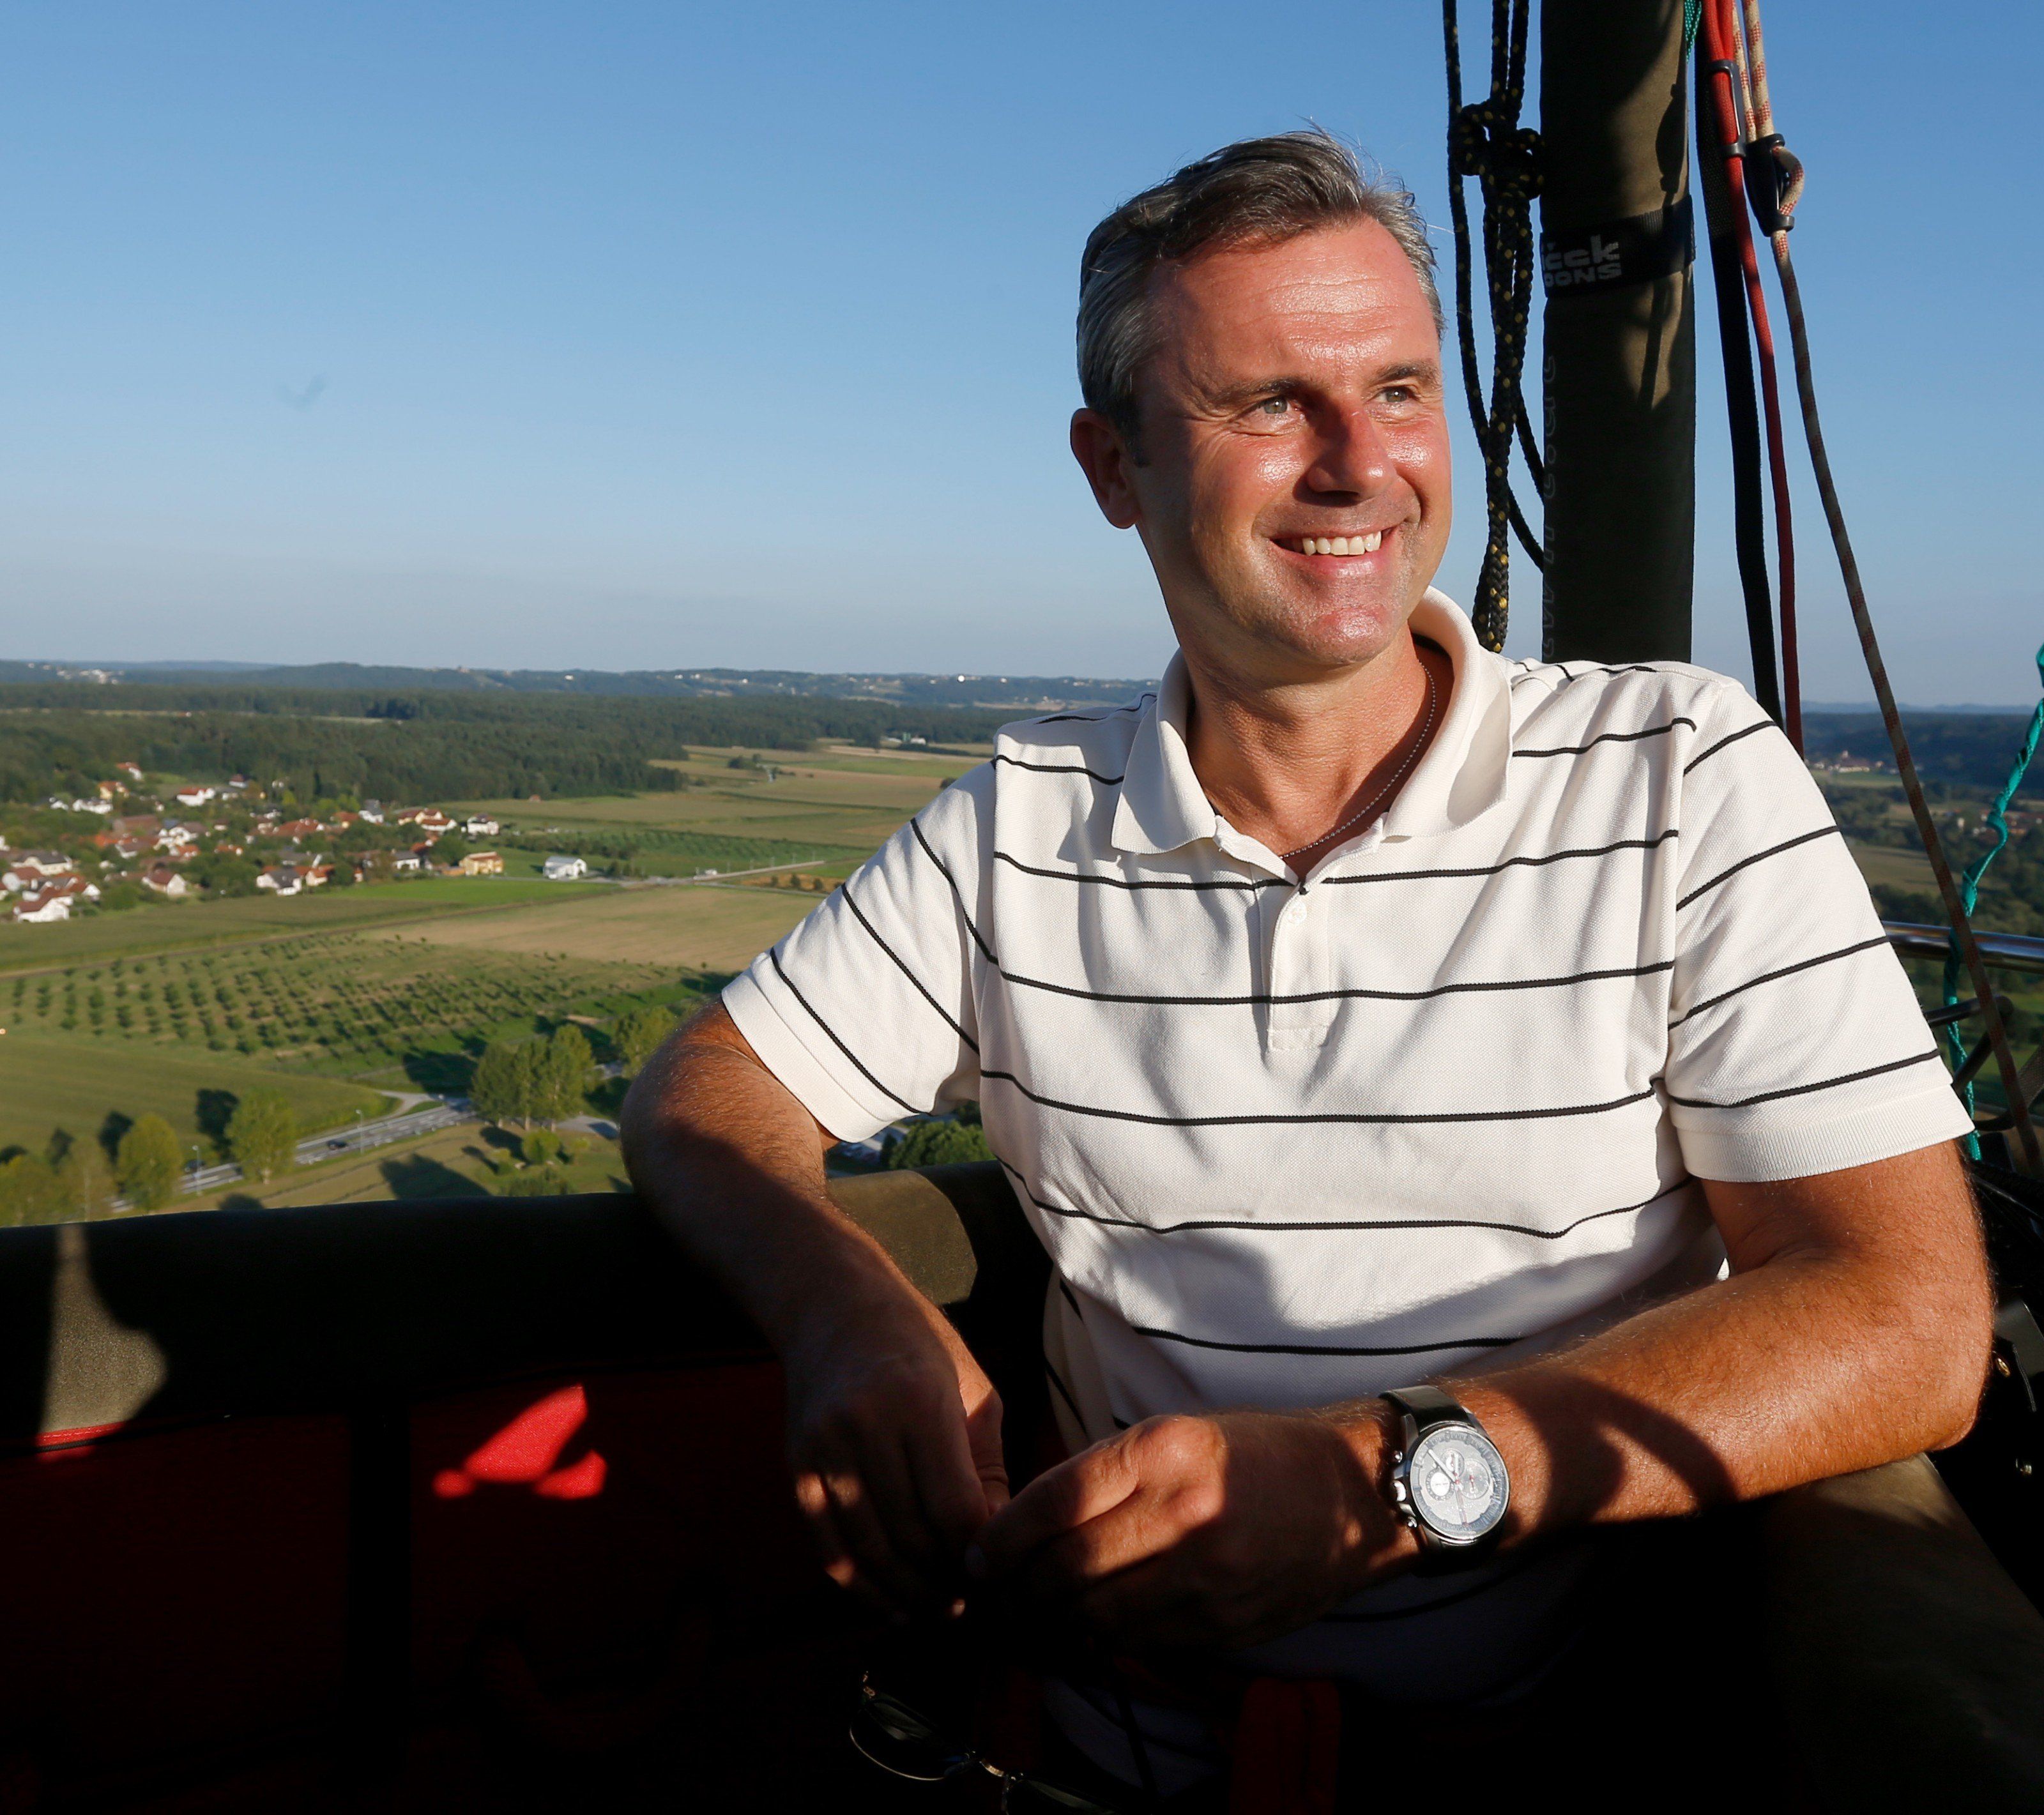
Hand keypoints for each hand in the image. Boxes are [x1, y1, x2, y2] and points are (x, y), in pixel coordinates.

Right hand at [783, 1287, 1007, 1617]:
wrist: (832, 1305)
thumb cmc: (918, 1344)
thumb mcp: (972, 1388)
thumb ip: (987, 1466)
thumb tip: (996, 1543)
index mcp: (919, 1401)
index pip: (954, 1508)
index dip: (979, 1554)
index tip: (1000, 1570)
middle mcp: (865, 1427)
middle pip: (912, 1537)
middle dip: (949, 1582)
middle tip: (976, 1602)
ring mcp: (824, 1450)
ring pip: (870, 1552)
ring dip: (909, 1594)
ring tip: (941, 1609)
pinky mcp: (797, 1469)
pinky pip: (829, 1548)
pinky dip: (862, 1587)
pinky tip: (893, 1604)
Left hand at [968, 1409, 1412, 1650]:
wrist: (1352, 1494)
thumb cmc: (1258, 1454)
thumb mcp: (1178, 1433)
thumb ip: (1106, 1474)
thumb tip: (1029, 1523)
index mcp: (1164, 1450)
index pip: (1055, 1500)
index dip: (1003, 1535)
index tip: (980, 1550)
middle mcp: (1183, 1512)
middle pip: (1066, 1569)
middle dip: (1016, 1587)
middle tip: (991, 1590)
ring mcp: (1207, 1576)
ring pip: (1096, 1616)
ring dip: (1051, 1621)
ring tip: (1028, 1614)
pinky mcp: (1224, 1624)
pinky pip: (1139, 1643)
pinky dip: (1101, 1640)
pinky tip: (1084, 1628)